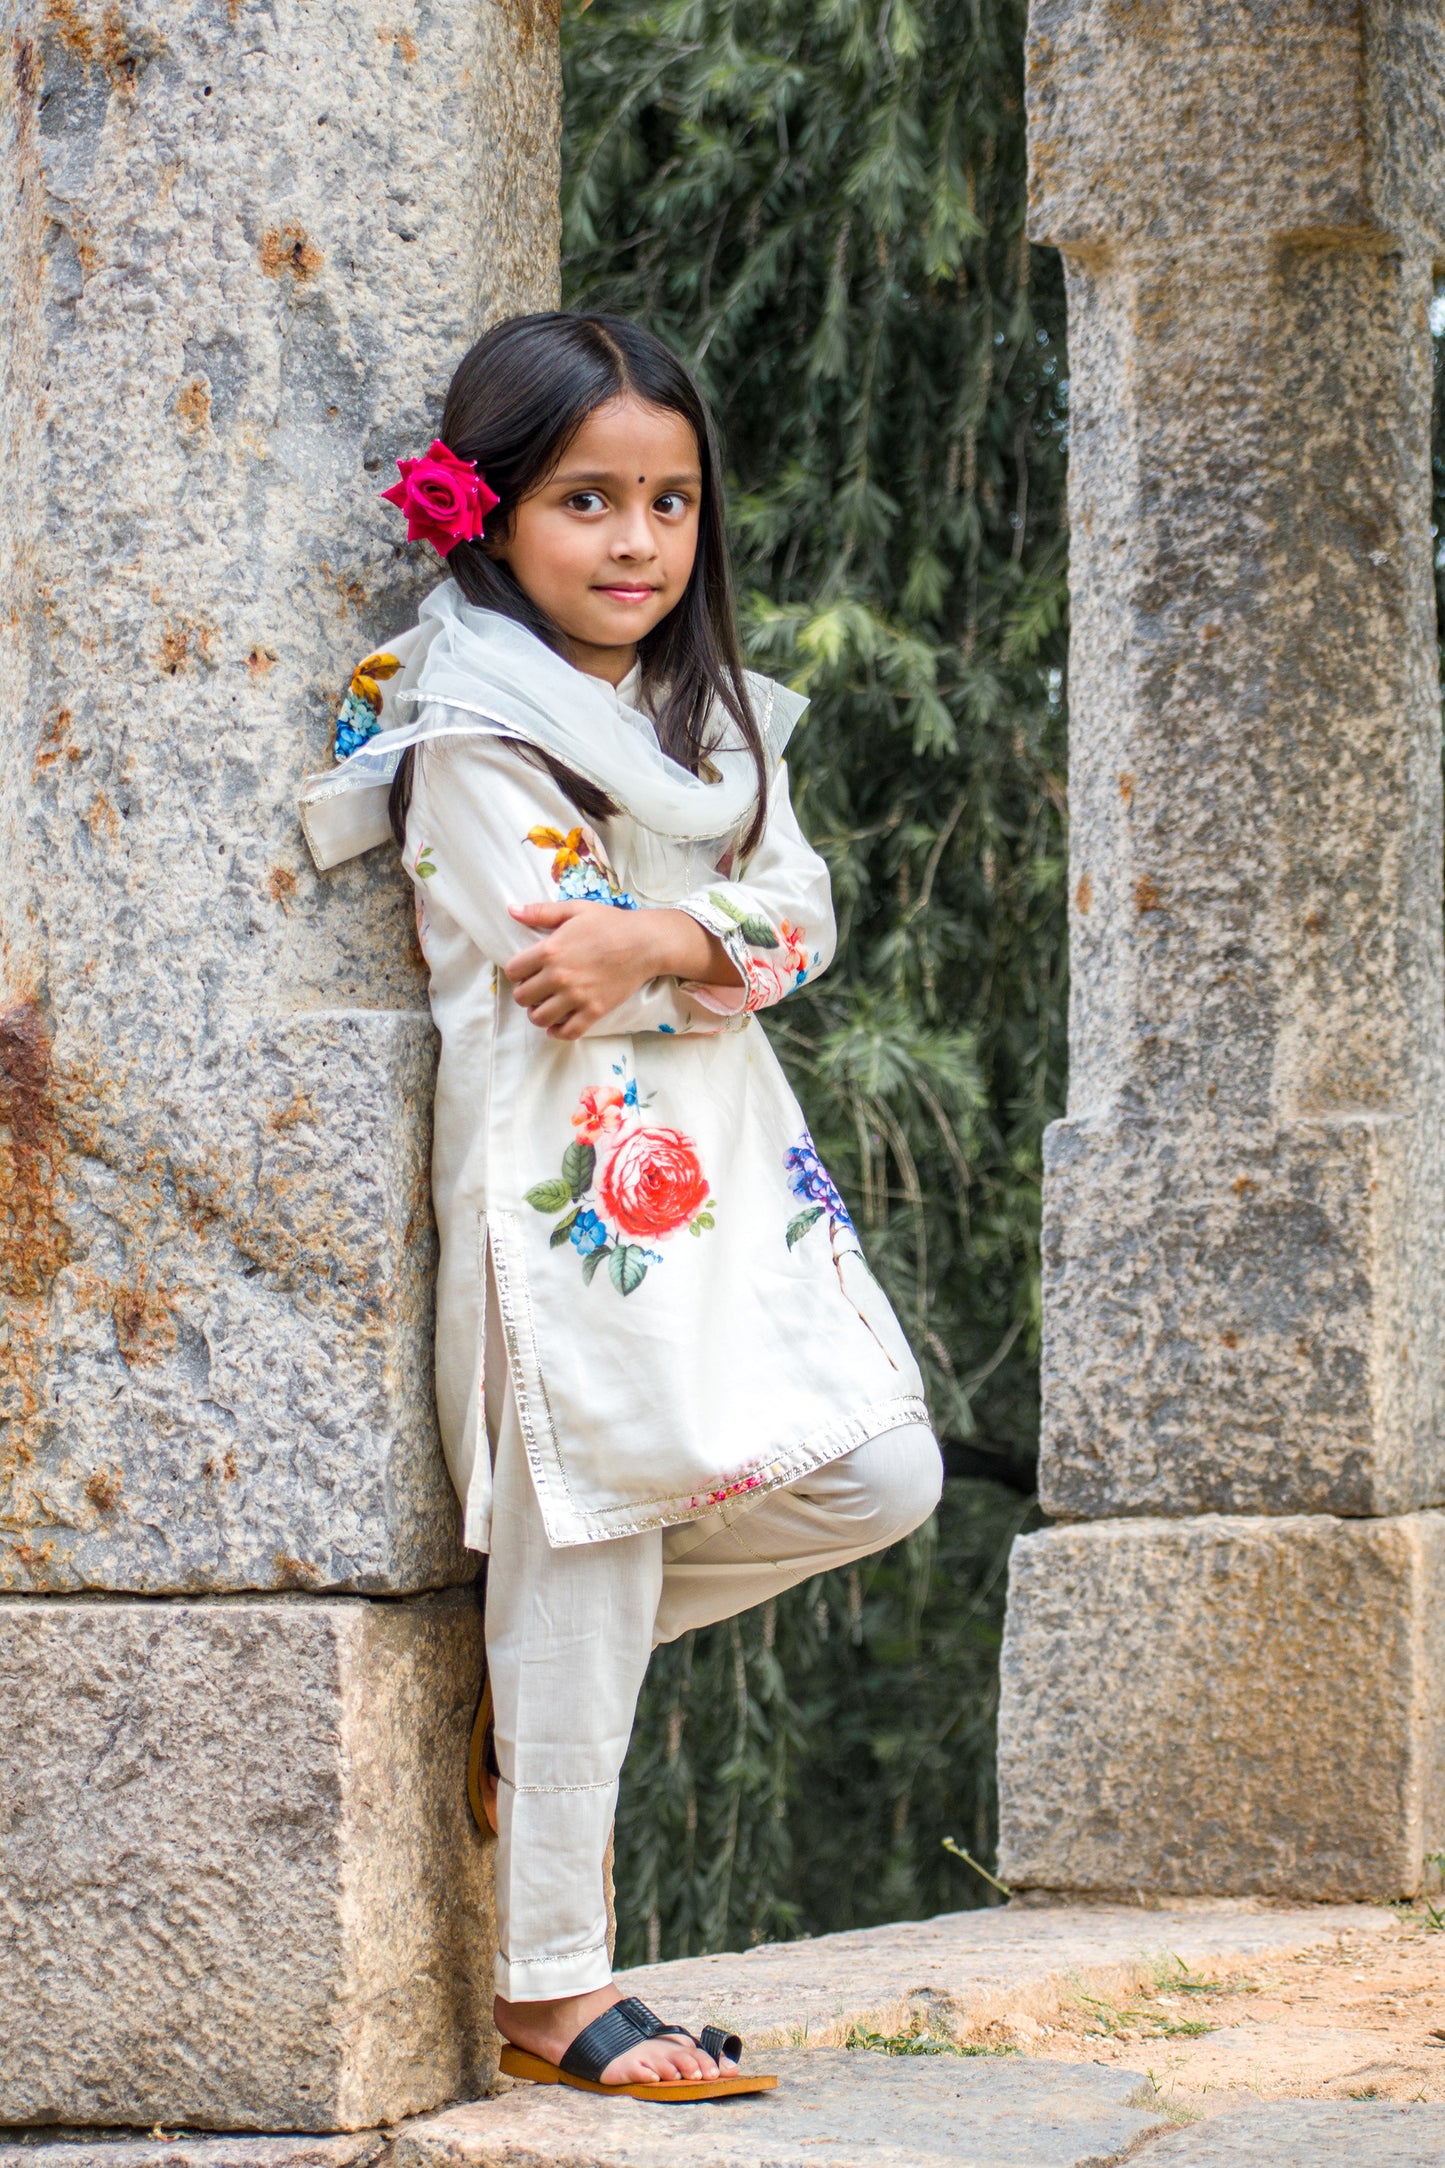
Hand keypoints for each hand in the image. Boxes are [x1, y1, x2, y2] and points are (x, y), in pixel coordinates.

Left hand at [504, 901, 738, 1038]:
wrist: (645, 943)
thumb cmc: (610, 923)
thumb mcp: (575, 910)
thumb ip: (541, 911)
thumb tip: (512, 910)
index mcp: (550, 950)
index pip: (513, 971)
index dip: (517, 971)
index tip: (527, 970)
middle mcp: (559, 976)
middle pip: (522, 998)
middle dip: (526, 994)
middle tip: (537, 989)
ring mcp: (577, 996)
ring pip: (539, 1018)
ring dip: (538, 1014)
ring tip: (546, 1006)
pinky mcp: (594, 1011)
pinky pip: (568, 1032)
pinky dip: (558, 1032)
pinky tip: (558, 1024)